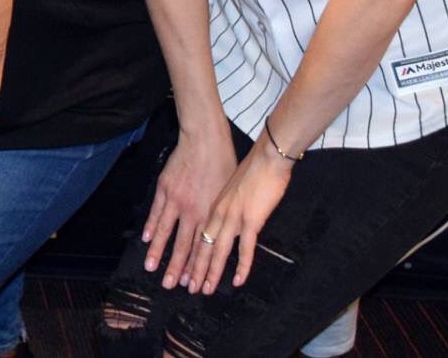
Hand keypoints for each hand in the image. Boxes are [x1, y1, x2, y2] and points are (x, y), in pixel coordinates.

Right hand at [142, 124, 237, 291]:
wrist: (205, 139)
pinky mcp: (165, 188)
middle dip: (176, 268)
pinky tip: (147, 239)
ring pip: (166, 232)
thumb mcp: (229, 192)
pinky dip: (152, 226)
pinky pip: (157, 212)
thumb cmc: (223, 164)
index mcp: (212, 214)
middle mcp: (193, 211)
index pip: (203, 247)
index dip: (197, 267)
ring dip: (158, 252)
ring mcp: (177, 200)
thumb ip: (222, 214)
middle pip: (183, 245)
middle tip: (170, 285)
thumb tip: (221, 232)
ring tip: (151, 268)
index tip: (192, 284)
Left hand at [189, 141, 293, 293]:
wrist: (265, 157)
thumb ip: (223, 205)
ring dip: (210, 272)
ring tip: (204, 289)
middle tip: (186, 287)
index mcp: (210, 205)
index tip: (181, 269)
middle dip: (192, 268)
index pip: (194, 234)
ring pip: (217, 250)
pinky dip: (242, 266)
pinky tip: (238, 281)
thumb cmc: (250, 169)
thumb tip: (221, 218)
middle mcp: (217, 213)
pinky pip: (245, 248)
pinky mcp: (250, 220)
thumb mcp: (228, 187)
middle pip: (200, 245)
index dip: (187, 254)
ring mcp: (232, 217)